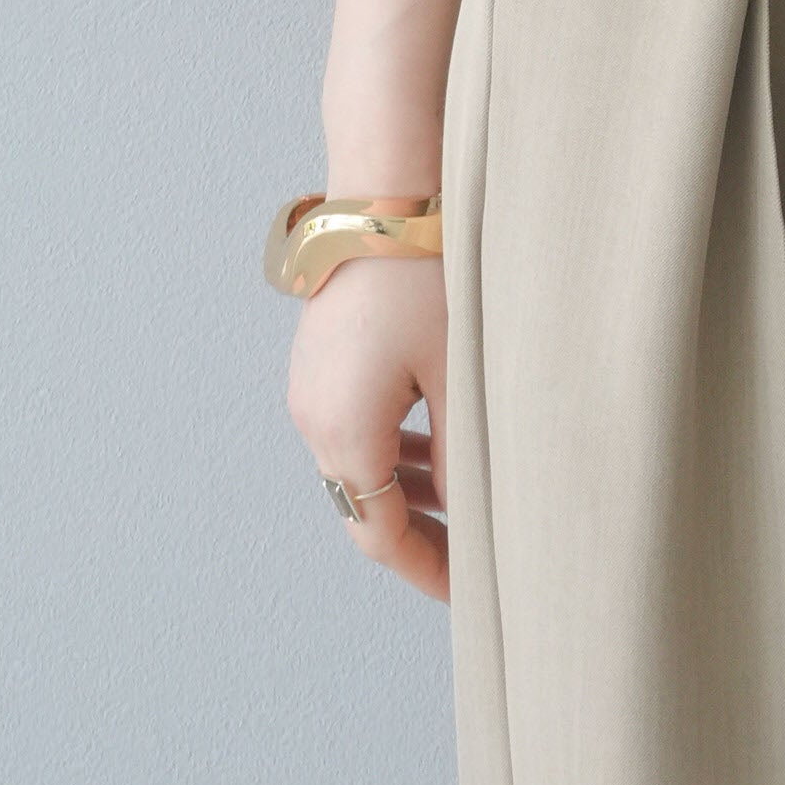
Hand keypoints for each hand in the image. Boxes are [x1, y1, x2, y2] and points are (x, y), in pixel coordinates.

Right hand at [286, 253, 449, 600]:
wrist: (383, 193)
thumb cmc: (427, 278)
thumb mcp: (458, 374)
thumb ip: (461, 455)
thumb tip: (471, 511)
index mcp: (343, 433)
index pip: (379, 536)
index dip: (427, 568)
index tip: (470, 592)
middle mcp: (313, 418)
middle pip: (362, 506)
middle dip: (417, 535)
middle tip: (474, 554)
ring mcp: (310, 389)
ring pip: (357, 467)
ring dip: (405, 491)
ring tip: (463, 504)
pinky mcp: (320, 362)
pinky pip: (351, 428)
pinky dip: (390, 451)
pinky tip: (434, 447)